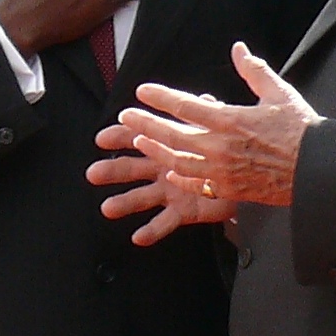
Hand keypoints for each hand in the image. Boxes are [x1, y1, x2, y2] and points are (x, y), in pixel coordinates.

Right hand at [88, 120, 238, 244]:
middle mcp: (162, 169)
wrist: (241, 175)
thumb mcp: (213, 125)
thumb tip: (204, 99)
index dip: (119, 137)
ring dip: (124, 202)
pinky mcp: (183, 211)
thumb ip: (205, 114)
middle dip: (112, 170)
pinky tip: (139, 236)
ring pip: (143, 197)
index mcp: (166, 146)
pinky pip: (166, 222)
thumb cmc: (222, 148)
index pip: (137, 137)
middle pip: (131, 168)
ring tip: (108, 208)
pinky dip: (152, 230)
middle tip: (94, 174)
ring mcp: (170, 192)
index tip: (102, 138)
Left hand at [115, 42, 318, 210]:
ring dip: (156, 150)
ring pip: (178, 161)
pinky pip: (196, 183)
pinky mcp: (229, 189)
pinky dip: (179, 176)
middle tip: (125, 117)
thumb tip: (238, 49)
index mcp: (230, 119)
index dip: (160, 97)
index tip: (142, 91)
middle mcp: (220, 146)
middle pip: (172, 134)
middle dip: (145, 124)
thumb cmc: (300, 130)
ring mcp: (222, 171)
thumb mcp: (278, 93)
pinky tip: (169, 171)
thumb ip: (253, 70)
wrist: (317, 170)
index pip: (185, 105)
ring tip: (139, 142)